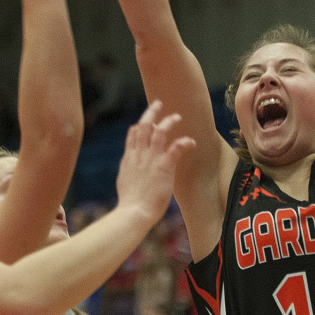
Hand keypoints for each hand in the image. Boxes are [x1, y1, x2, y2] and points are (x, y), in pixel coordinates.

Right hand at [115, 100, 194, 221]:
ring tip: (177, 116)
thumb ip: (128, 170)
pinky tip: (191, 141)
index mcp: (129, 158)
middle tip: (158, 103)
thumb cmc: (130, 203)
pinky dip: (184, 142)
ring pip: (160, 131)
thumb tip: (128, 168)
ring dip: (169, 121)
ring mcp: (151, 159)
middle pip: (144, 126)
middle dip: (151, 112)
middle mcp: (139, 154)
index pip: (133, 135)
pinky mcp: (164, 166)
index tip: (144, 123)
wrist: (134, 211)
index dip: (139, 126)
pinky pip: (176, 147)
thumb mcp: (124, 181)